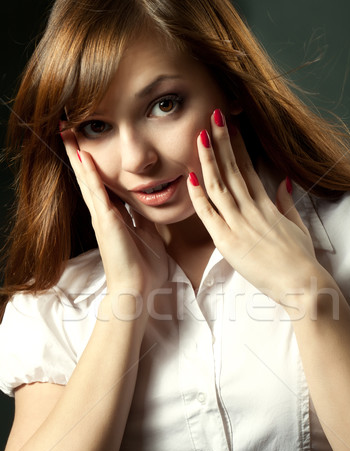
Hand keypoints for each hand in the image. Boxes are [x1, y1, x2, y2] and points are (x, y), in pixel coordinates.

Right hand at [61, 128, 167, 298]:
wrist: (138, 290)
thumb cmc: (144, 268)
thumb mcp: (149, 235)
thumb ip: (144, 219)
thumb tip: (146, 206)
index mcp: (115, 216)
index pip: (103, 183)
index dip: (95, 163)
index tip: (89, 143)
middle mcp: (104, 214)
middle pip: (88, 176)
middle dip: (79, 152)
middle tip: (68, 128)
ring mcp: (102, 217)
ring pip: (87, 180)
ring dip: (78, 155)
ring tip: (67, 132)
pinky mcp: (106, 222)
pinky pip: (97, 193)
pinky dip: (89, 174)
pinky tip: (83, 156)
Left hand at [187, 111, 323, 307]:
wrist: (302, 283)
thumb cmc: (301, 261)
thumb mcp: (297, 227)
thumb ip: (286, 204)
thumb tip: (284, 183)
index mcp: (268, 206)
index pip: (249, 169)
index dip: (238, 147)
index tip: (231, 127)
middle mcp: (252, 210)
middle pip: (233, 169)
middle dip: (223, 141)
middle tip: (214, 114)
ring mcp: (240, 224)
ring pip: (220, 185)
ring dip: (209, 159)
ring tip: (200, 134)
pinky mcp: (229, 241)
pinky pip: (209, 214)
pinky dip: (199, 195)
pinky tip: (191, 176)